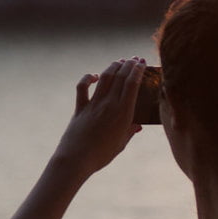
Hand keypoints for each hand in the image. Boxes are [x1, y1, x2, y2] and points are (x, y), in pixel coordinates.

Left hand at [54, 57, 146, 173]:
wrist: (76, 160)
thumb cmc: (101, 156)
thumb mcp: (120, 144)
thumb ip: (129, 132)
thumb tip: (137, 126)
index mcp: (123, 113)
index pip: (132, 84)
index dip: (138, 70)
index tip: (141, 62)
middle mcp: (109, 105)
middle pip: (120, 77)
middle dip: (128, 65)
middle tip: (134, 59)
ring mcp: (93, 104)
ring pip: (105, 78)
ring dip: (113, 67)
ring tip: (119, 62)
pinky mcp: (80, 108)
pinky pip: (83, 87)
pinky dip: (88, 78)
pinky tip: (94, 76)